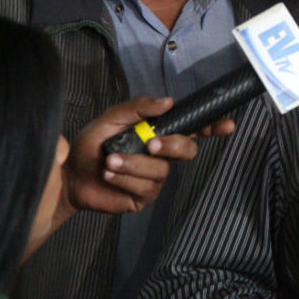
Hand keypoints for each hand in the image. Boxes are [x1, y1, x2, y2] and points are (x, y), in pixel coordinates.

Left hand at [61, 96, 236, 217]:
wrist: (71, 174)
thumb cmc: (93, 145)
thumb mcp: (112, 119)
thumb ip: (138, 108)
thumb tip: (167, 101)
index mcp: (160, 133)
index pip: (193, 129)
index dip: (213, 127)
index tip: (227, 125)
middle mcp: (163, 155)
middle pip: (187, 151)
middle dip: (173, 146)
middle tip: (151, 144)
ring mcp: (156, 177)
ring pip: (161, 170)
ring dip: (134, 164)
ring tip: (110, 161)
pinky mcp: (144, 196)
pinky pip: (146, 187)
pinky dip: (126, 178)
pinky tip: (110, 174)